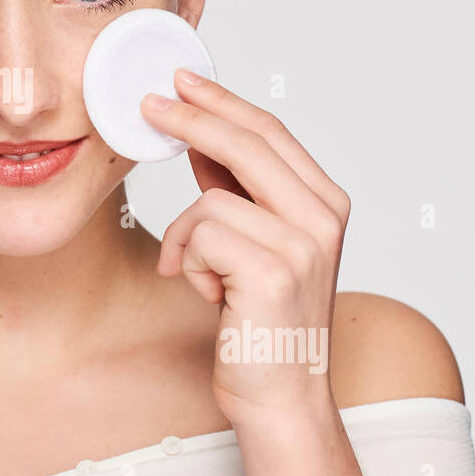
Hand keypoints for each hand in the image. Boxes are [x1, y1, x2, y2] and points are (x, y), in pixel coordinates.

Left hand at [140, 70, 350, 425]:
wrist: (280, 395)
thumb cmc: (262, 320)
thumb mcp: (255, 243)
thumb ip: (238, 190)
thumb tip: (198, 136)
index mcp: (326, 202)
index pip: (270, 131)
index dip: (223, 102)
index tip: (182, 80)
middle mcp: (324, 217)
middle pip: (247, 142)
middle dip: (190, 119)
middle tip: (148, 105)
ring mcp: (302, 244)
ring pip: (210, 199)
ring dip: (186, 238)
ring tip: (201, 276)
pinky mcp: (272, 272)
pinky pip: (200, 236)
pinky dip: (187, 265)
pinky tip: (210, 296)